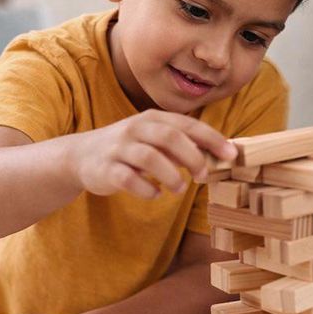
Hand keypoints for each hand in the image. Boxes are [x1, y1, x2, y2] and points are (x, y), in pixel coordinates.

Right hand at [71, 110, 236, 198]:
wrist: (81, 155)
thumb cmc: (130, 148)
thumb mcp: (156, 140)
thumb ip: (184, 145)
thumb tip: (219, 155)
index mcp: (153, 119)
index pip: (188, 125)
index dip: (212, 139)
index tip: (231, 155)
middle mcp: (136, 129)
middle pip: (170, 137)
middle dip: (193, 157)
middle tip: (204, 175)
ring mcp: (119, 148)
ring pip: (149, 157)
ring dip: (171, 175)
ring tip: (180, 188)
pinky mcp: (106, 169)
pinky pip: (128, 179)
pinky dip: (146, 189)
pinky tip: (155, 194)